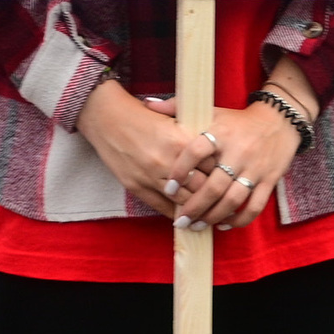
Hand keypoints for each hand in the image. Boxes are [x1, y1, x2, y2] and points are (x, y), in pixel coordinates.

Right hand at [74, 80, 216, 218]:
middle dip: (212, 194)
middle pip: (201, 187)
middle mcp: (168, 161)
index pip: (211, 165)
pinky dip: (176, 213)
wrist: (107, 118)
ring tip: (207, 214)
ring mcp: (151, 176)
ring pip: (183, 201)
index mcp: (181, 140)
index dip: (220, 172)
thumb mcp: (172, 121)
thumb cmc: (141, 116)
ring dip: (196, 209)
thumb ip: (192, 138)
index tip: (226, 177)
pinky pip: (162, 207)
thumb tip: (213, 156)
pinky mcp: (137, 187)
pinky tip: (184, 216)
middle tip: (221, 200)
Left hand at [154, 97, 306, 231]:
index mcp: (221, 132)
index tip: (167, 186)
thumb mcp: (210, 111)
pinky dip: (239, 219)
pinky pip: (254, 206)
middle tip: (180, 220)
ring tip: (197, 225)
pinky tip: (224, 225)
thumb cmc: (237, 120)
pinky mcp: (269, 180)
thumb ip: (178, 108)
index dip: (180, 169)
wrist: (280, 120)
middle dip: (195, 206)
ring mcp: (255, 168)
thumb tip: (148, 104)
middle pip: (214, 185)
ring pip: (233, 200)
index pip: (197, 150)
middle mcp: (238, 151)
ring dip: (213, 216)